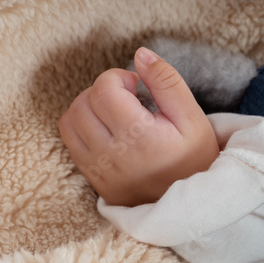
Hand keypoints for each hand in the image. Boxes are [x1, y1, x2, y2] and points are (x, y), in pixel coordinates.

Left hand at [59, 47, 219, 205]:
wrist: (190, 207)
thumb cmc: (194, 160)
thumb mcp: (192, 118)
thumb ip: (167, 82)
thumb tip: (140, 54)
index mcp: (139, 136)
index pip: (103, 90)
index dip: (117, 77)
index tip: (136, 86)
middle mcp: (112, 155)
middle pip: (82, 103)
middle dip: (101, 90)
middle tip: (125, 97)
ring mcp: (99, 170)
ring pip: (69, 122)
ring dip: (87, 107)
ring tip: (112, 111)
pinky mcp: (94, 180)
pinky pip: (70, 144)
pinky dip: (81, 128)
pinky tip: (105, 130)